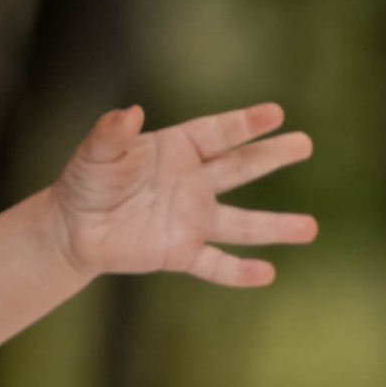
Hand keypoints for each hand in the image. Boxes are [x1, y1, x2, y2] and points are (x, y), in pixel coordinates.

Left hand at [48, 101, 315, 290]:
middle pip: (241, 167)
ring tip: (311, 228)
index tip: (276, 114)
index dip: (245, 124)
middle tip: (306, 144)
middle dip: (273, 156)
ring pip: (241, 223)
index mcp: (178, 149)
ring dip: (276, 226)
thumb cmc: (87, 181)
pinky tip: (267, 274)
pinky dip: (239, 272)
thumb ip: (112, 133)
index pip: (218, 133)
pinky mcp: (181, 252)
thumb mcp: (96, 152)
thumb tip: (131, 112)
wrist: (74, 228)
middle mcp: (194, 182)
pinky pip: (215, 263)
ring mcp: (192, 219)